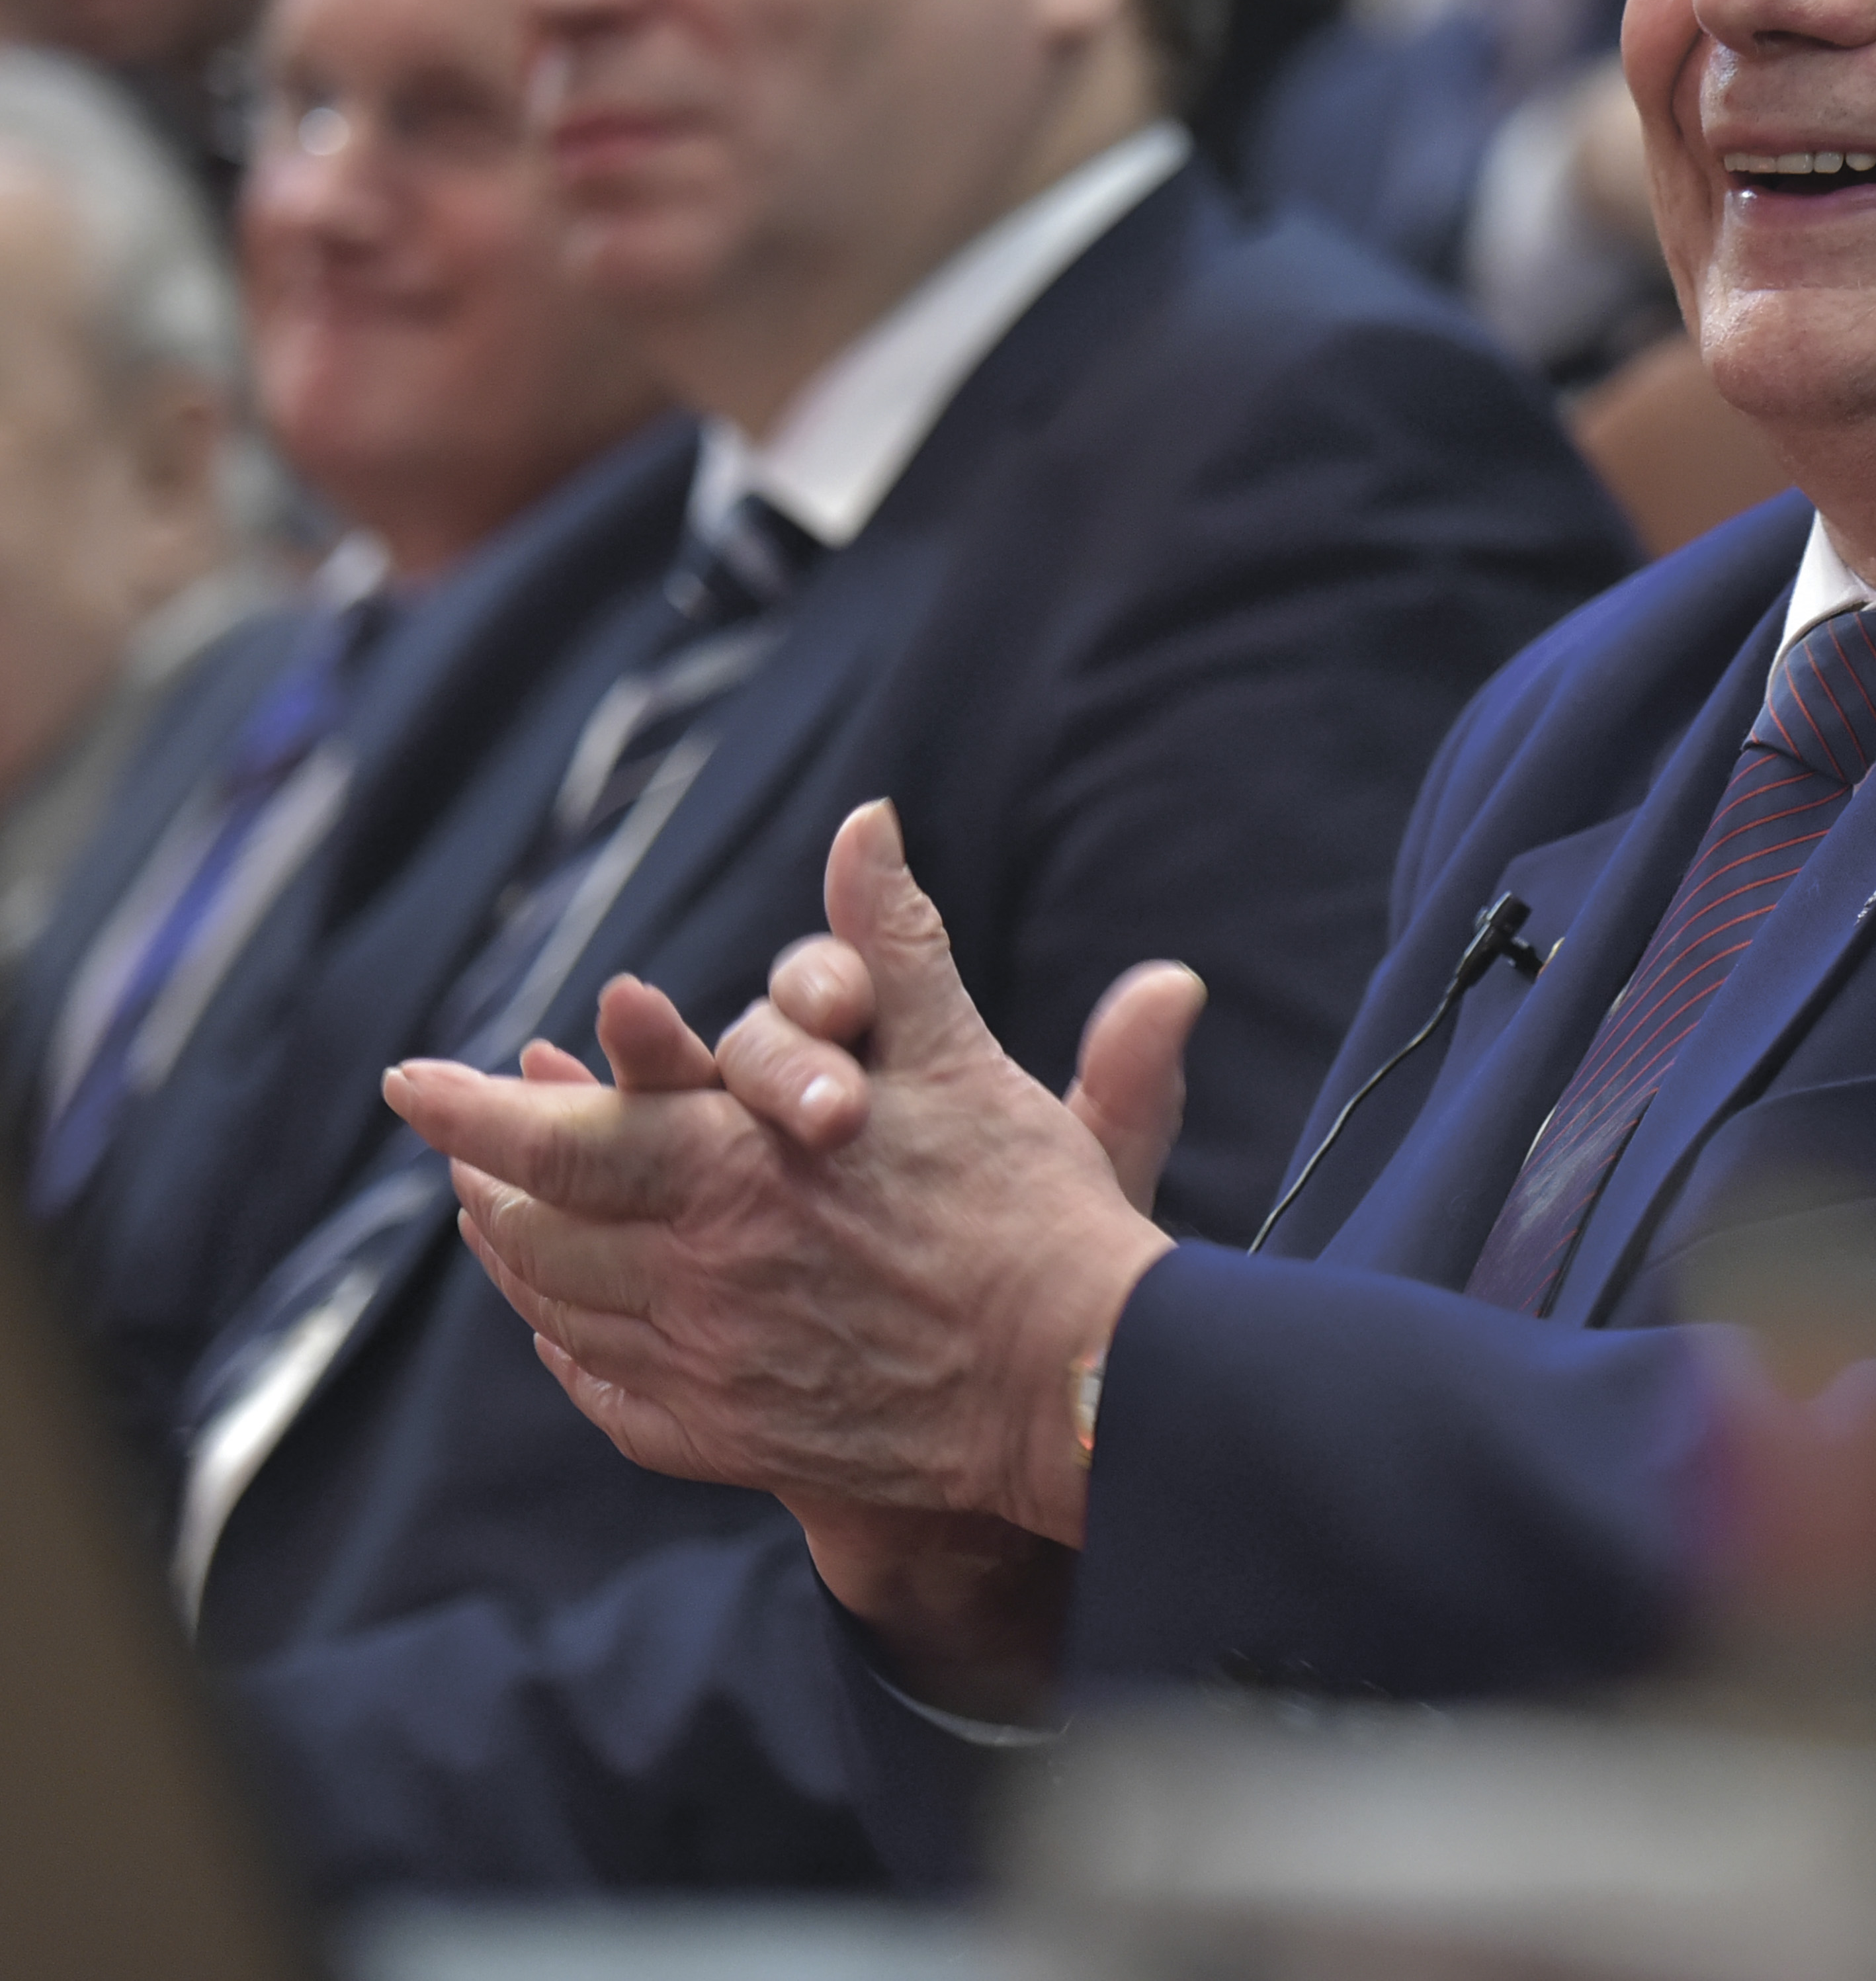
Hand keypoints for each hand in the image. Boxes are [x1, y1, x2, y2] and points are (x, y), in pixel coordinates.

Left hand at [385, 803, 1187, 1550]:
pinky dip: (575, 1359)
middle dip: (484, 1183)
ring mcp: (711, 1371)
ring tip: (498, 1223)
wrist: (1079, 1378)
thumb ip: (893, 941)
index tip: (410, 1080)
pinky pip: (614, 1401)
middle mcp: (699, 1276)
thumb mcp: (960, 1056)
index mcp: (733, 1172)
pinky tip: (572, 1337)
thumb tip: (867, 819)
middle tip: (458, 1151)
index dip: (474, 1107)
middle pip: (537, 1232)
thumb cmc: (1028, 1209)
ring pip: (565, 1314)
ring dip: (519, 1261)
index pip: (559, 1136)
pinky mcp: (738, 1440)